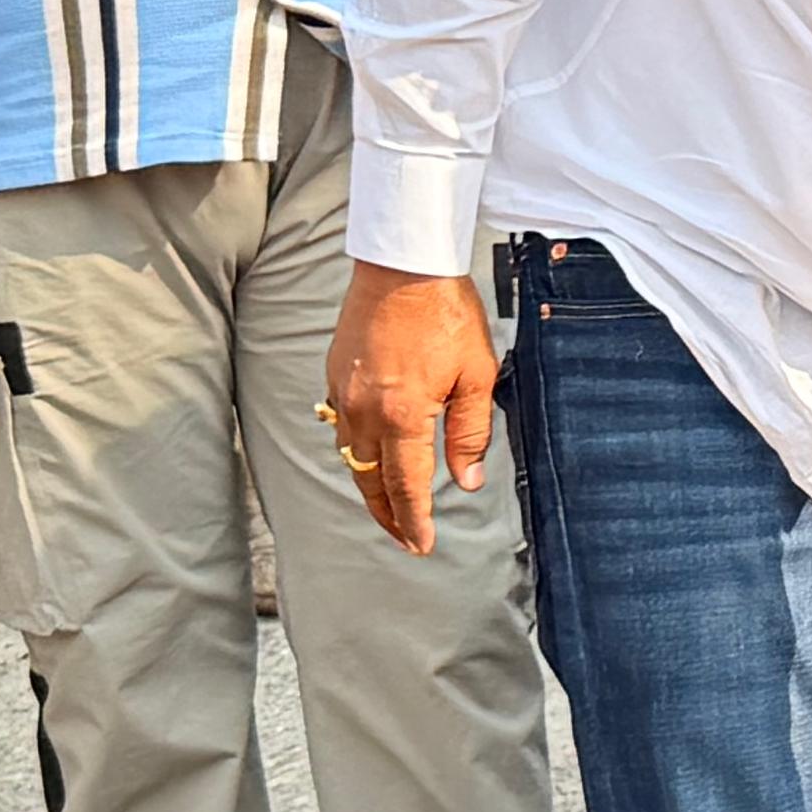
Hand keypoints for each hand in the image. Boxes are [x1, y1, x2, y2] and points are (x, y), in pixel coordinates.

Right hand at [326, 261, 494, 553]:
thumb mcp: (477, 375)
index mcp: (403, 415)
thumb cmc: (447, 314)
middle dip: (388, 515)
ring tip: (391, 506)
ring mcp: (343, 394)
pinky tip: (374, 456)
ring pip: (352, 458)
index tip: (421, 545)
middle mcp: (364, 411)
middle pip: (371, 481)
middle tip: (405, 539)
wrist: (403, 265)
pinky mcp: (335, 377)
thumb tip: (467, 481)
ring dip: (370, 486)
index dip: (414, 520)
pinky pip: (342, 428)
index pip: (407, 485)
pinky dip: (357, 452)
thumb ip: (471, 433)